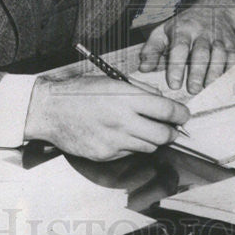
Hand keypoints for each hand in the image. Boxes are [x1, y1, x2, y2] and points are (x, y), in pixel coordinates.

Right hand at [23, 75, 189, 160]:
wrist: (50, 110)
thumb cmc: (80, 92)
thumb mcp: (112, 80)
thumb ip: (139, 89)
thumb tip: (160, 97)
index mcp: (127, 98)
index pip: (167, 111)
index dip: (181, 114)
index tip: (183, 115)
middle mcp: (123, 121)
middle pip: (164, 135)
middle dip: (172, 132)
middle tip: (172, 128)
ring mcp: (114, 141)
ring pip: (149, 147)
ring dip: (153, 139)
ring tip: (145, 129)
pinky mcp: (106, 155)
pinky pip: (130, 153)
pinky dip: (132, 146)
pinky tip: (122, 135)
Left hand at [137, 0, 234, 93]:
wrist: (214, 8)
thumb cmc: (184, 25)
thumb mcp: (163, 32)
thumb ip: (152, 50)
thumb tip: (143, 68)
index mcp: (182, 30)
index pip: (179, 48)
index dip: (176, 66)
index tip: (173, 84)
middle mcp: (201, 32)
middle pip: (201, 53)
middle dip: (197, 72)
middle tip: (192, 90)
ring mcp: (218, 37)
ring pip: (218, 55)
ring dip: (213, 73)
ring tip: (206, 88)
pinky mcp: (231, 43)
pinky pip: (232, 57)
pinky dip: (229, 70)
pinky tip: (222, 82)